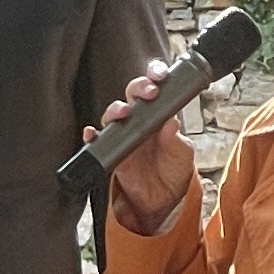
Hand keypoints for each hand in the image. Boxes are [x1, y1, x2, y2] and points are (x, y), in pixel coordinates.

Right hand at [86, 71, 197, 233]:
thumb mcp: (182, 153)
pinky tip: (92, 134)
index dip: (155, 75)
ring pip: (113, 113)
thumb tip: (170, 123)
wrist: (165, 199)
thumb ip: (175, 139)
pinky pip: (98, 141)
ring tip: (123, 113)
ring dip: (116, 109)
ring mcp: (124, 134)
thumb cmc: (174, 169)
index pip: (155, 86)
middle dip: (138, 87)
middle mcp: (140, 119)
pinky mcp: (112, 152)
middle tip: (149, 92)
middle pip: (132, 94)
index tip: (160, 75)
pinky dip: (92, 136)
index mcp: (159, 113)